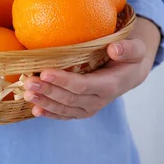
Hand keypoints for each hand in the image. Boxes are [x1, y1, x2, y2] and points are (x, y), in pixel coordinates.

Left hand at [23, 17, 160, 119]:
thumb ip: (128, 49)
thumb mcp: (136, 49)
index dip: (63, 81)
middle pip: (69, 98)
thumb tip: (114, 49)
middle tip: (29, 81)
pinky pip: (64, 115)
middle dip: (48, 90)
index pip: (83, 86)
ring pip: (64, 109)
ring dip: (45, 102)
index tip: (45, 72)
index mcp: (109, 85)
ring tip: (27, 94)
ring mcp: (89, 108)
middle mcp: (98, 101)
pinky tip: (35, 110)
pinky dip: (49, 113)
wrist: (129, 74)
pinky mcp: (81, 110)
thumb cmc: (129, 58)